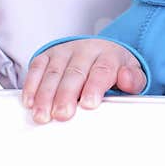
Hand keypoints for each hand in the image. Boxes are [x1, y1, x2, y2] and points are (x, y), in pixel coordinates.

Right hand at [21, 39, 145, 123]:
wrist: (100, 51)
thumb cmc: (114, 68)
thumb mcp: (132, 74)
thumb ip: (134, 80)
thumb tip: (126, 78)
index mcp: (108, 55)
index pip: (102, 69)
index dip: (95, 86)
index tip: (89, 103)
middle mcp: (85, 50)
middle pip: (75, 72)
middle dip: (67, 94)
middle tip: (63, 114)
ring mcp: (65, 52)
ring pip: (54, 72)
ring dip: (45, 95)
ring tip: (43, 115)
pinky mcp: (48, 55)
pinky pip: (37, 67)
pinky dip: (32, 85)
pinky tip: (30, 101)